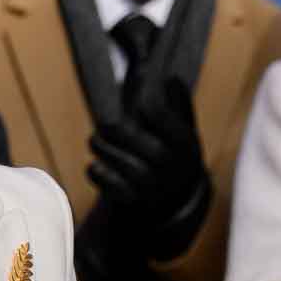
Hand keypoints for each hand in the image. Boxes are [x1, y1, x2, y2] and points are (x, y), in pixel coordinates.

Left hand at [77, 78, 210, 279]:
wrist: (175, 204)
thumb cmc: (174, 156)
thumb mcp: (184, 130)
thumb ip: (178, 104)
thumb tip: (169, 77)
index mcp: (184, 142)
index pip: (158, 112)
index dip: (143, 100)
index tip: (135, 98)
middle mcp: (171, 165)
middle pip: (134, 138)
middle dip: (113, 129)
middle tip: (103, 126)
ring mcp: (154, 186)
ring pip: (123, 164)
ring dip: (103, 149)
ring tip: (96, 141)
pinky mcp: (135, 202)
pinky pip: (110, 185)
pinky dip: (98, 173)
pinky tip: (96, 166)